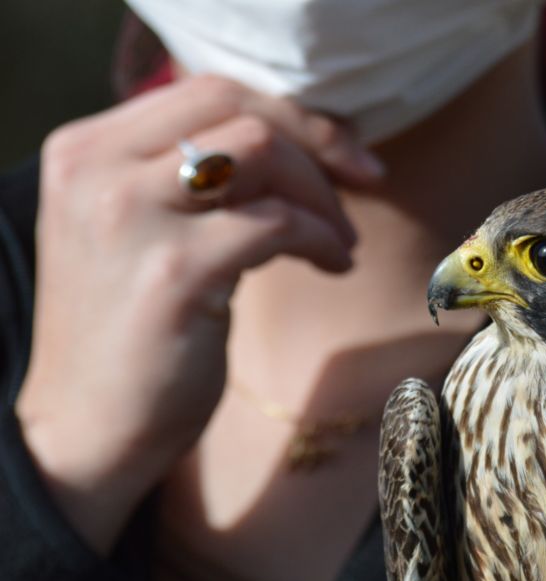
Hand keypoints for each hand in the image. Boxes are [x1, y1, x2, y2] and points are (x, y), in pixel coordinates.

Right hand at [15, 74, 384, 553]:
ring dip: (321, 194)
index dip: (290, 115)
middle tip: (366, 180)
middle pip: (238, 107)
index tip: (343, 153)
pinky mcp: (173, 272)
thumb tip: (296, 146)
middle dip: (317, 141)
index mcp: (86, 150)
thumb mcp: (141, 233)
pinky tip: (334, 266)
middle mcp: (97, 169)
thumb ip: (193, 181)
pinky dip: (321, 238)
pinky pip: (276, 223)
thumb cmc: (132, 334)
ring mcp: (131, 217)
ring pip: (260, 152)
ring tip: (342, 241)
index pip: (206, 89)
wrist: (86, 432)